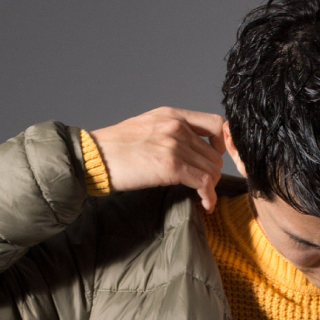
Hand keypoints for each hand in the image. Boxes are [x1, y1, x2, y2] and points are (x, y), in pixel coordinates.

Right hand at [90, 108, 225, 209]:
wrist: (96, 156)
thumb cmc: (117, 146)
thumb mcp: (147, 126)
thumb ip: (170, 131)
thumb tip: (190, 149)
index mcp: (172, 115)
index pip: (216, 124)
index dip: (223, 143)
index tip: (215, 157)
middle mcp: (177, 126)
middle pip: (215, 153)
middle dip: (212, 173)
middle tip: (204, 186)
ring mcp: (175, 145)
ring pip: (211, 170)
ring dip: (210, 187)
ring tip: (203, 197)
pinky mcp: (171, 166)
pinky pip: (203, 183)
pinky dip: (208, 196)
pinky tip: (205, 204)